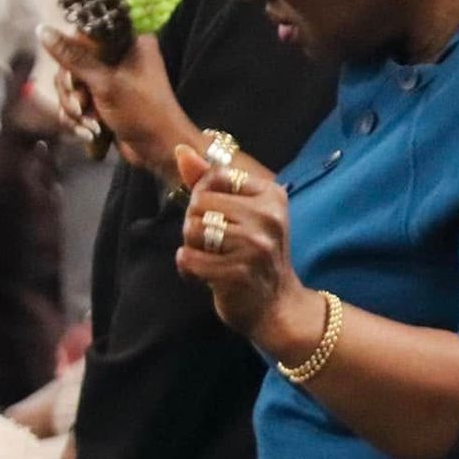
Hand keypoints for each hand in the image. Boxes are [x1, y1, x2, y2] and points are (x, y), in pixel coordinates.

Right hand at [38, 27, 192, 178]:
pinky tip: (90, 133)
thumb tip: (42, 29)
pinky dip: (79, 120)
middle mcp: (119, 58)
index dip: (71, 58)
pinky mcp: (104, 103)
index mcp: (128, 43)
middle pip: (72, 64)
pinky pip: (78, 105)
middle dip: (73, 92)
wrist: (161, 152)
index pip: (83, 37)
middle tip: (82, 106)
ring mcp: (110, 82)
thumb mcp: (106, 83)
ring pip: (71, 87)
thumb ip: (73, 57)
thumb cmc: (143, 113)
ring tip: (90, 124)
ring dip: (75, 109)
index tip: (75, 81)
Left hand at [173, 145, 307, 341]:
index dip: (205, 197)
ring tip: (213, 259)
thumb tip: (181, 151)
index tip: (223, 218)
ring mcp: (255, 246)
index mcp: (272, 196)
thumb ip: (210, 181)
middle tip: (217, 244)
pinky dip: (189, 269)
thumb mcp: (242, 213)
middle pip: (199, 202)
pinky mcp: (237, 272)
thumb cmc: (256, 255)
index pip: (215, 177)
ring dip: (192, 247)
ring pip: (191, 230)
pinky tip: (206, 275)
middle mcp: (268, 217)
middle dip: (196, 223)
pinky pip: (188, 259)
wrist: (277, 306)